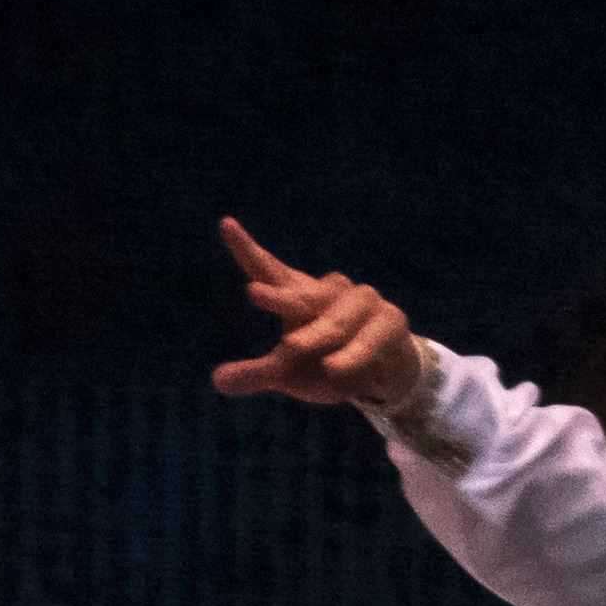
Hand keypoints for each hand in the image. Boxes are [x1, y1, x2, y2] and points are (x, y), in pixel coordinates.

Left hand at [208, 215, 426, 410]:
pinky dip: (352, 354)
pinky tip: (334, 368)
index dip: (247, 248)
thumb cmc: (328, 363)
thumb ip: (256, 374)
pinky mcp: (389, 321)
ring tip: (290, 348)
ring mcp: (361, 303)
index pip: (268, 268)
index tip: (226, 224)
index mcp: (296, 295)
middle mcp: (326, 292)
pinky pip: (369, 338)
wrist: (384, 375)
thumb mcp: (289, 373)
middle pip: (299, 293)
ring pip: (334, 318)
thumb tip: (216, 382)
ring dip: (315, 333)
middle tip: (254, 292)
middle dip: (278, 294)